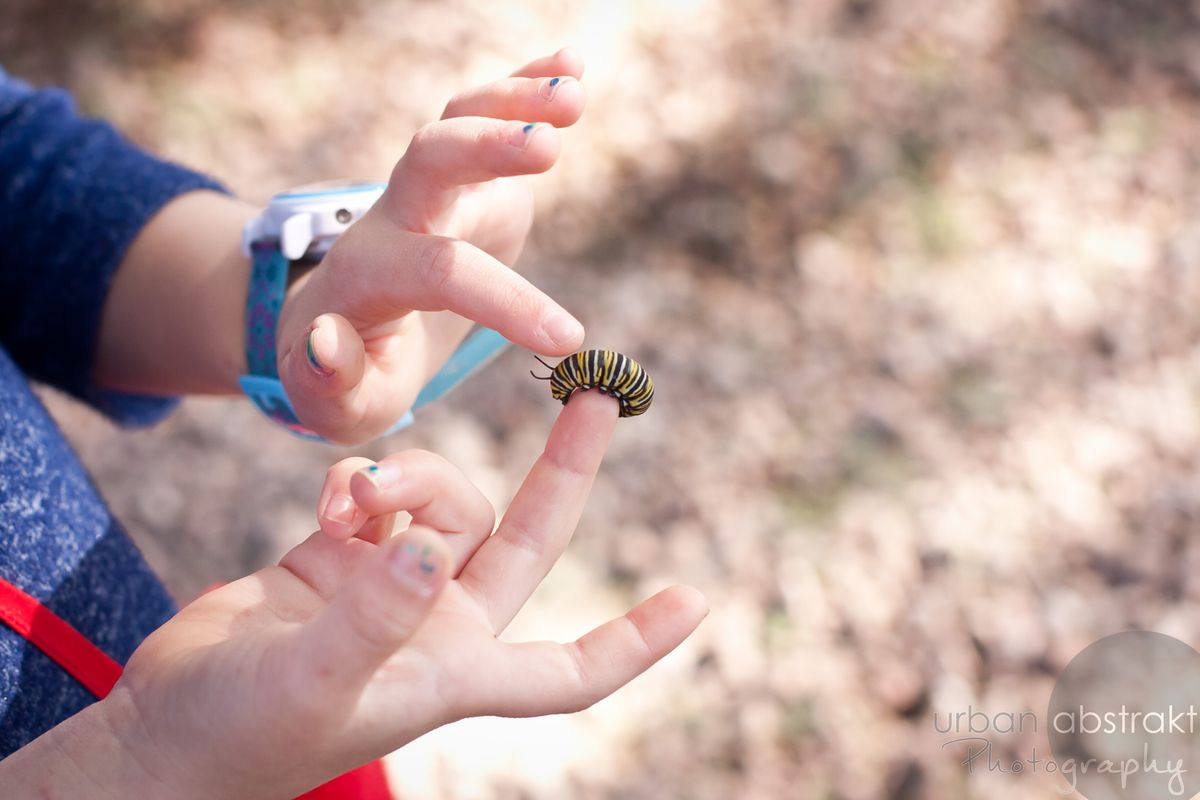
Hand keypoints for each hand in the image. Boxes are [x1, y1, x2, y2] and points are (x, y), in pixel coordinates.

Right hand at [96, 391, 704, 798]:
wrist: (161, 729)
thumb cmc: (240, 736)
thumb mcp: (311, 684)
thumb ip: (372, 619)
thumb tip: (426, 553)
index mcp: (455, 673)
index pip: (570, 670)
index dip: (633, 641)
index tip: (693, 601)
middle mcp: (436, 626)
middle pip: (524, 541)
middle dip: (563, 472)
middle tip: (597, 396)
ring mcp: (389, 586)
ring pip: (444, 502)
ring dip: (413, 478)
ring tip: (356, 496)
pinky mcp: (338, 557)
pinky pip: (380, 495)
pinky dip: (365, 480)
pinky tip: (334, 495)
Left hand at [274, 48, 587, 442]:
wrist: (342, 323)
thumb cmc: (347, 374)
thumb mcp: (332, 404)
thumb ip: (325, 381)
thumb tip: (325, 335)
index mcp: (371, 275)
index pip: (439, 273)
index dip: (505, 302)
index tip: (568, 338)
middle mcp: (398, 216)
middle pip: (430, 160)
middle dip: (483, 147)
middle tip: (546, 145)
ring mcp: (431, 189)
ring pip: (458, 120)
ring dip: (513, 99)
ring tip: (575, 92)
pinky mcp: (463, 178)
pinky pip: (484, 115)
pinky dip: (524, 84)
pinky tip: (574, 62)